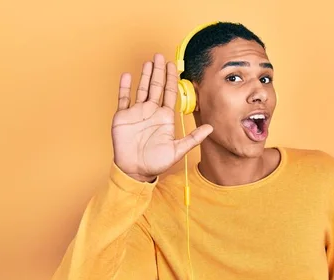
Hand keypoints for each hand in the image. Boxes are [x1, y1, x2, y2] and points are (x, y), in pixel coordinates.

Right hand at [111, 53, 212, 181]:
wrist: (135, 170)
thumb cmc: (156, 162)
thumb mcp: (178, 150)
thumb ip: (193, 138)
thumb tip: (210, 128)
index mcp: (165, 117)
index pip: (170, 93)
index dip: (171, 79)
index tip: (173, 66)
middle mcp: (151, 112)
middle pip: (156, 87)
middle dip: (159, 71)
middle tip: (160, 56)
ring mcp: (137, 113)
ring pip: (141, 89)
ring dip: (145, 75)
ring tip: (148, 62)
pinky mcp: (123, 117)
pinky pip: (123, 98)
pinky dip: (125, 87)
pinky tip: (127, 75)